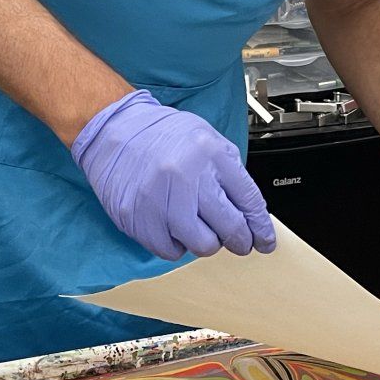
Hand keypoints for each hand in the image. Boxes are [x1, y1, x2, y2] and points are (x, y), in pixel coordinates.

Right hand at [71, 90, 276, 260]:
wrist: (115, 129)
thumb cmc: (163, 136)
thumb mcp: (208, 140)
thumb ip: (229, 174)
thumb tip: (249, 212)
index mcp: (210, 155)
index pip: (248, 201)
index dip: (261, 228)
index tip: (265, 242)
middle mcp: (187, 177)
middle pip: (229, 227)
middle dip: (239, 240)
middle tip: (238, 242)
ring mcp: (161, 199)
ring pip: (202, 245)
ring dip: (206, 242)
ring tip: (198, 227)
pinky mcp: (138, 218)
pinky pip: (170, 250)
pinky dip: (176, 245)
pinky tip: (173, 227)